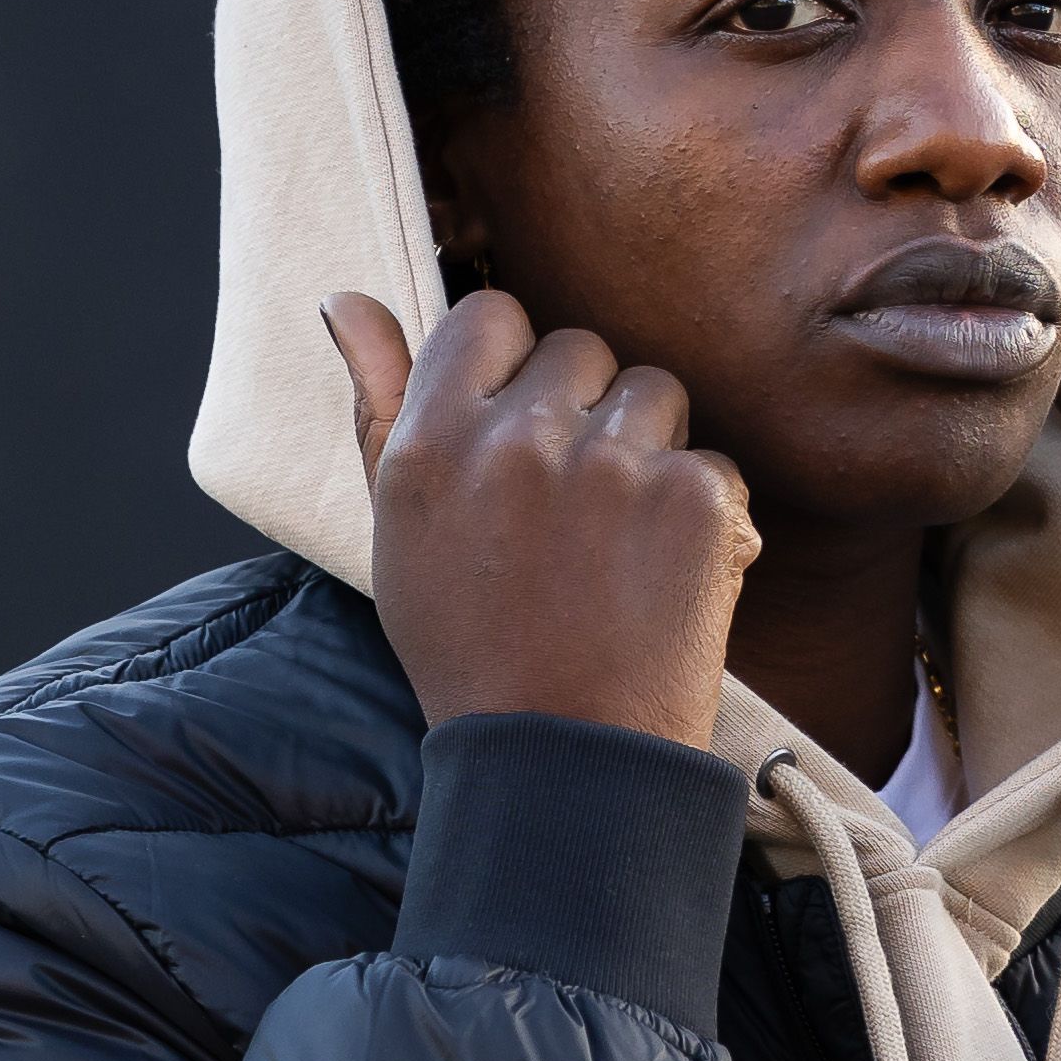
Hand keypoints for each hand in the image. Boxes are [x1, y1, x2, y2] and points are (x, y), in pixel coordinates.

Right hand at [324, 287, 759, 744]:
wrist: (565, 759)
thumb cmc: (472, 646)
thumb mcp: (399, 529)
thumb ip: (376, 405)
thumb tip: (348, 301)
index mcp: (430, 441)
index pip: (489, 316)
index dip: (514, 364)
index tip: (520, 421)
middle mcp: (514, 440)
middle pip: (580, 349)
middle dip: (586, 410)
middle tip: (573, 505)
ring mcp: (609, 465)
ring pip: (654, 392)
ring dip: (648, 450)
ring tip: (620, 539)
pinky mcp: (694, 498)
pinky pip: (712, 460)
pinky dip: (702, 513)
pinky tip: (664, 573)